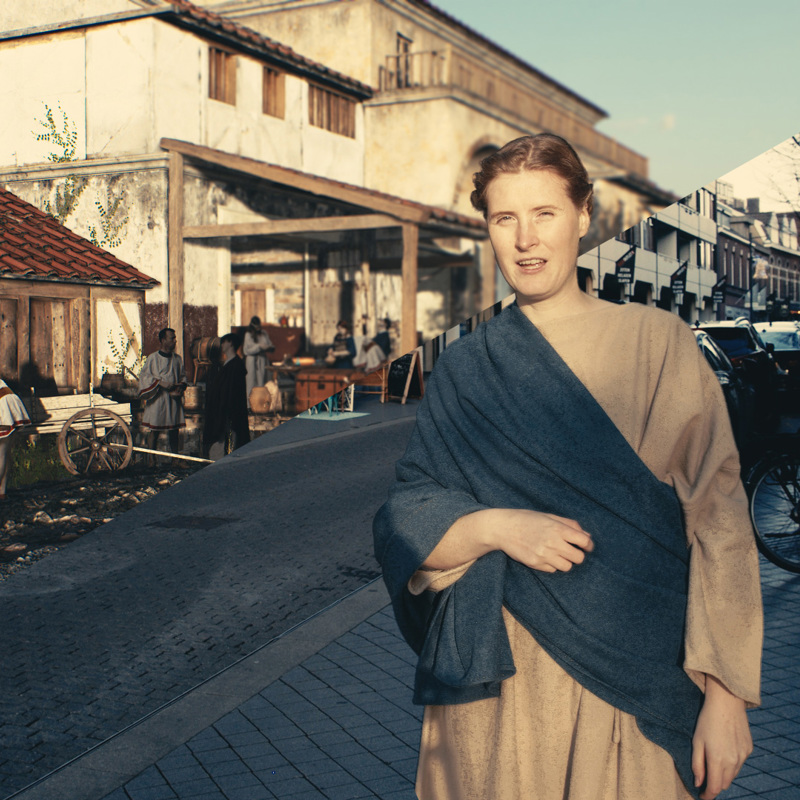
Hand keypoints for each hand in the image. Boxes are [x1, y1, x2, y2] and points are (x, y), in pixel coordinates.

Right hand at [492, 509, 592, 572]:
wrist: (503, 528)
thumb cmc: (527, 519)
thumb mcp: (549, 516)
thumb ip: (570, 525)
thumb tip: (587, 536)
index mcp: (558, 528)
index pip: (584, 542)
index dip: (588, 545)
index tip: (585, 546)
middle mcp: (553, 543)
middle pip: (578, 558)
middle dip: (576, 554)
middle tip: (569, 550)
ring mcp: (544, 555)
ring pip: (566, 567)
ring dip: (564, 561)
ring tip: (555, 553)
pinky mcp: (535, 564)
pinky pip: (552, 570)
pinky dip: (551, 565)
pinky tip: (544, 556)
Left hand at [692, 676, 751, 798]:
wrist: (726, 703)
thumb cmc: (707, 720)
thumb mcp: (696, 741)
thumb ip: (697, 764)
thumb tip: (698, 783)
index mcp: (718, 760)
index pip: (715, 788)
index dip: (708, 795)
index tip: (702, 796)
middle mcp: (733, 761)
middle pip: (725, 783)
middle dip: (715, 784)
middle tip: (706, 780)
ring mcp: (743, 756)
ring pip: (733, 774)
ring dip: (724, 774)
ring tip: (714, 763)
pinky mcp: (749, 749)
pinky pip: (740, 763)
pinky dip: (732, 763)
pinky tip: (725, 751)